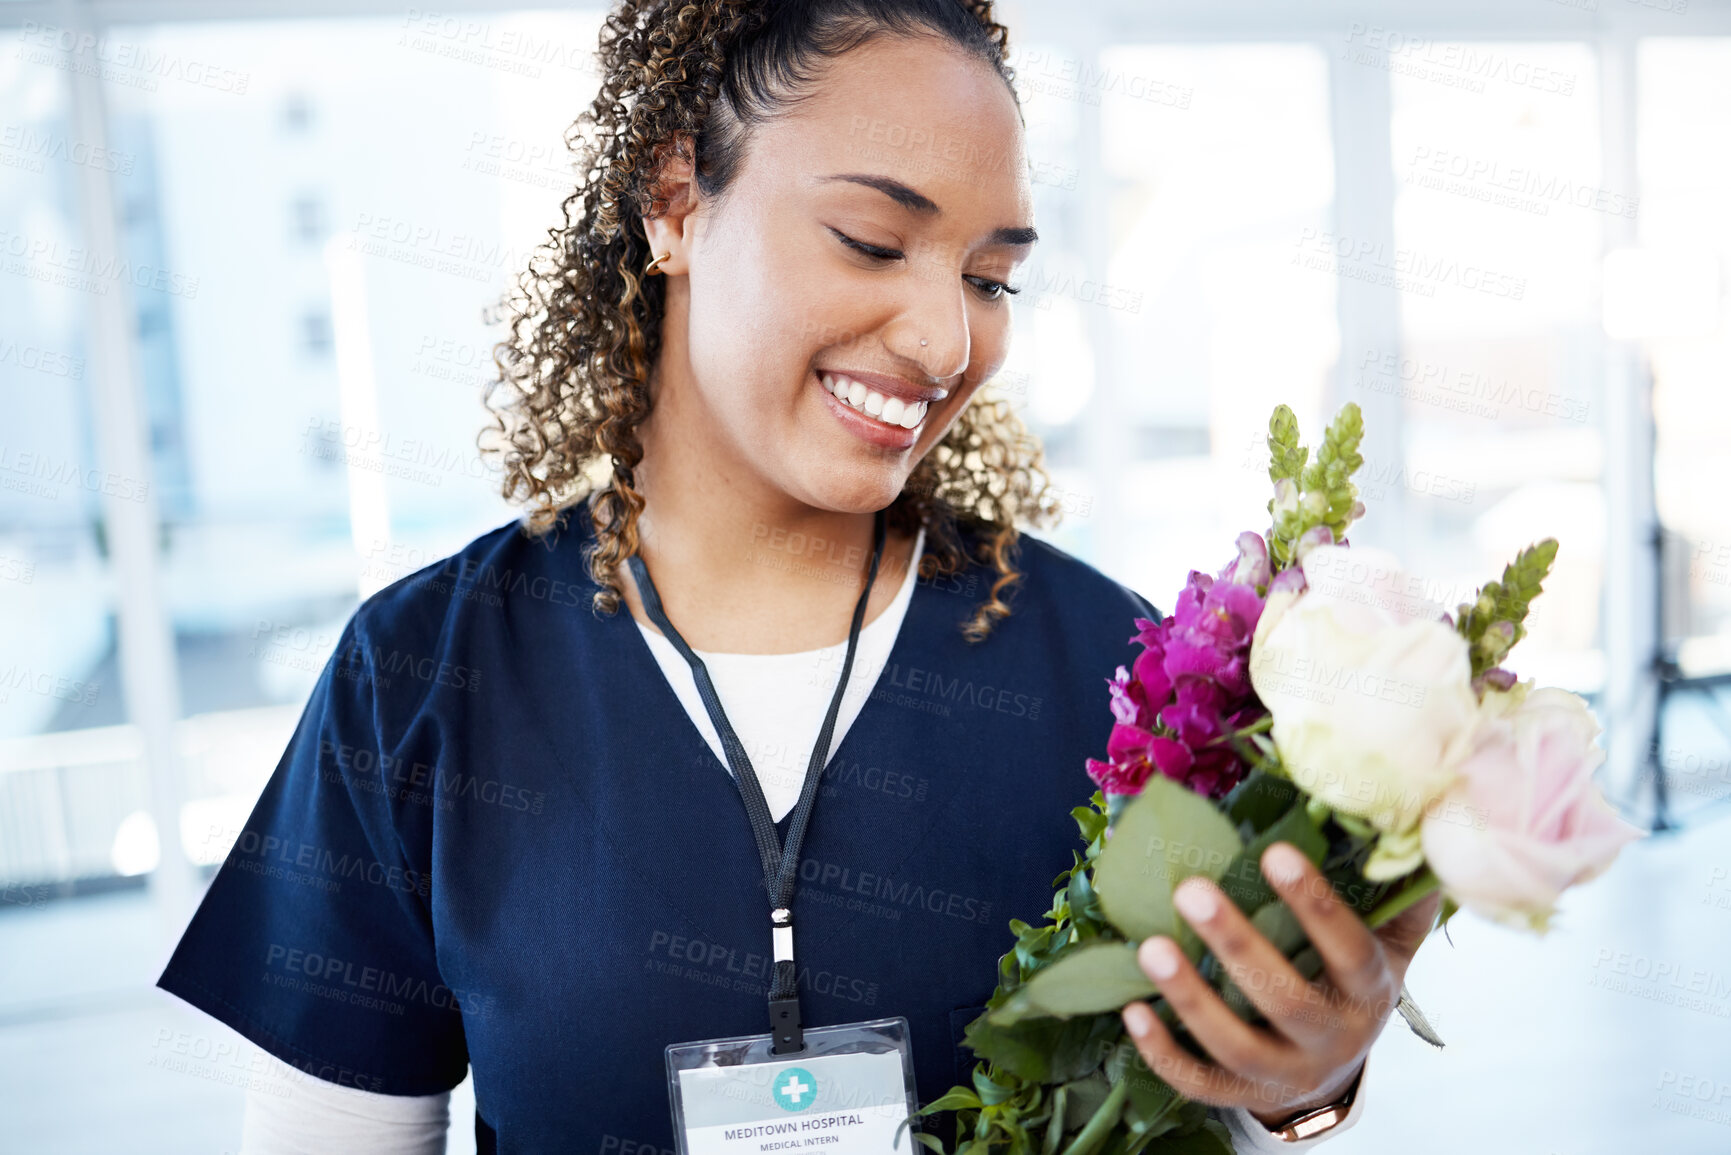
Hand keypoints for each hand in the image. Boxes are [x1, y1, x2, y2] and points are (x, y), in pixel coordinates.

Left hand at [1118, 841, 1441, 1125]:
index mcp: (1369, 993)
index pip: (1350, 951)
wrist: (1333, 1075)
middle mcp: (1332, 1040)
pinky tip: (1131, 1012)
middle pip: (1287, 1001)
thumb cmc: (1350, 984)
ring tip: (1150, 947)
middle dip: (1237, 944)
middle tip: (1190, 889)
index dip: (1316, 906)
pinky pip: (1200, 1085)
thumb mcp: (1389, 945)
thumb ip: (1399, 894)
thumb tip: (1422, 818)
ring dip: (1191, 998)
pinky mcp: (1242, 1096)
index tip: (1275, 852)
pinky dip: (1164, 1053)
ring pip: (1237, 1046)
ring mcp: (1285, 1074)